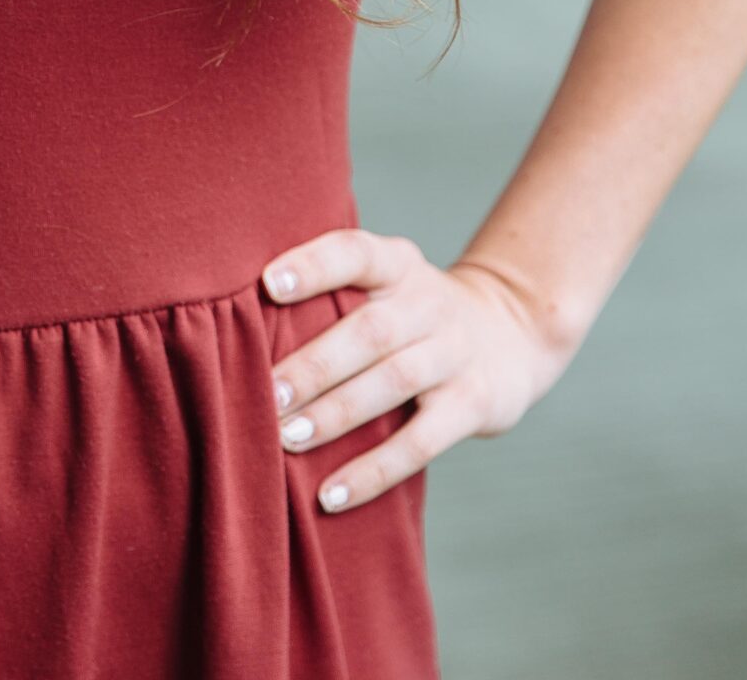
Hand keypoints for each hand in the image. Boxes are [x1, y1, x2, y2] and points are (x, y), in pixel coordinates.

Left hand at [259, 229, 579, 514]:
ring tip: (286, 439)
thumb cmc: (411, 310)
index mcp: (397, 264)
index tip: (269, 284)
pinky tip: (330, 494)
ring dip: (335, 414)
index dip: (314, 264)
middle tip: (263, 393)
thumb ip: (332, 289)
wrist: (510, 331)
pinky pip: (421, 442)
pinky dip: (374, 471)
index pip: (355, 252)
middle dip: (313, 364)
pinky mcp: (473, 405)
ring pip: (391, 383)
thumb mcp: (386, 281)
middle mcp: (428, 303)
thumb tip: (235, 316)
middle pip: (369, 330)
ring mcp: (454, 354)